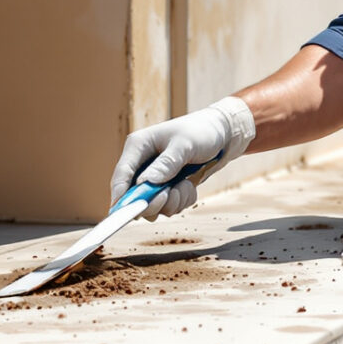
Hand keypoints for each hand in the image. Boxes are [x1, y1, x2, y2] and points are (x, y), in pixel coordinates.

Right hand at [110, 97, 256, 218]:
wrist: (222, 135)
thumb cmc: (201, 131)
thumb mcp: (184, 145)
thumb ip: (166, 164)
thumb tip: (146, 183)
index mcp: (138, 146)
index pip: (121, 174)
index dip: (120, 196)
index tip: (126, 212)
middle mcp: (142, 163)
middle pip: (134, 196)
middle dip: (154, 201)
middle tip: (170, 195)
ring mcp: (154, 177)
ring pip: (153, 205)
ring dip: (172, 202)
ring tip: (186, 185)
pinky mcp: (167, 187)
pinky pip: (169, 205)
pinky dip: (181, 201)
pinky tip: (190, 186)